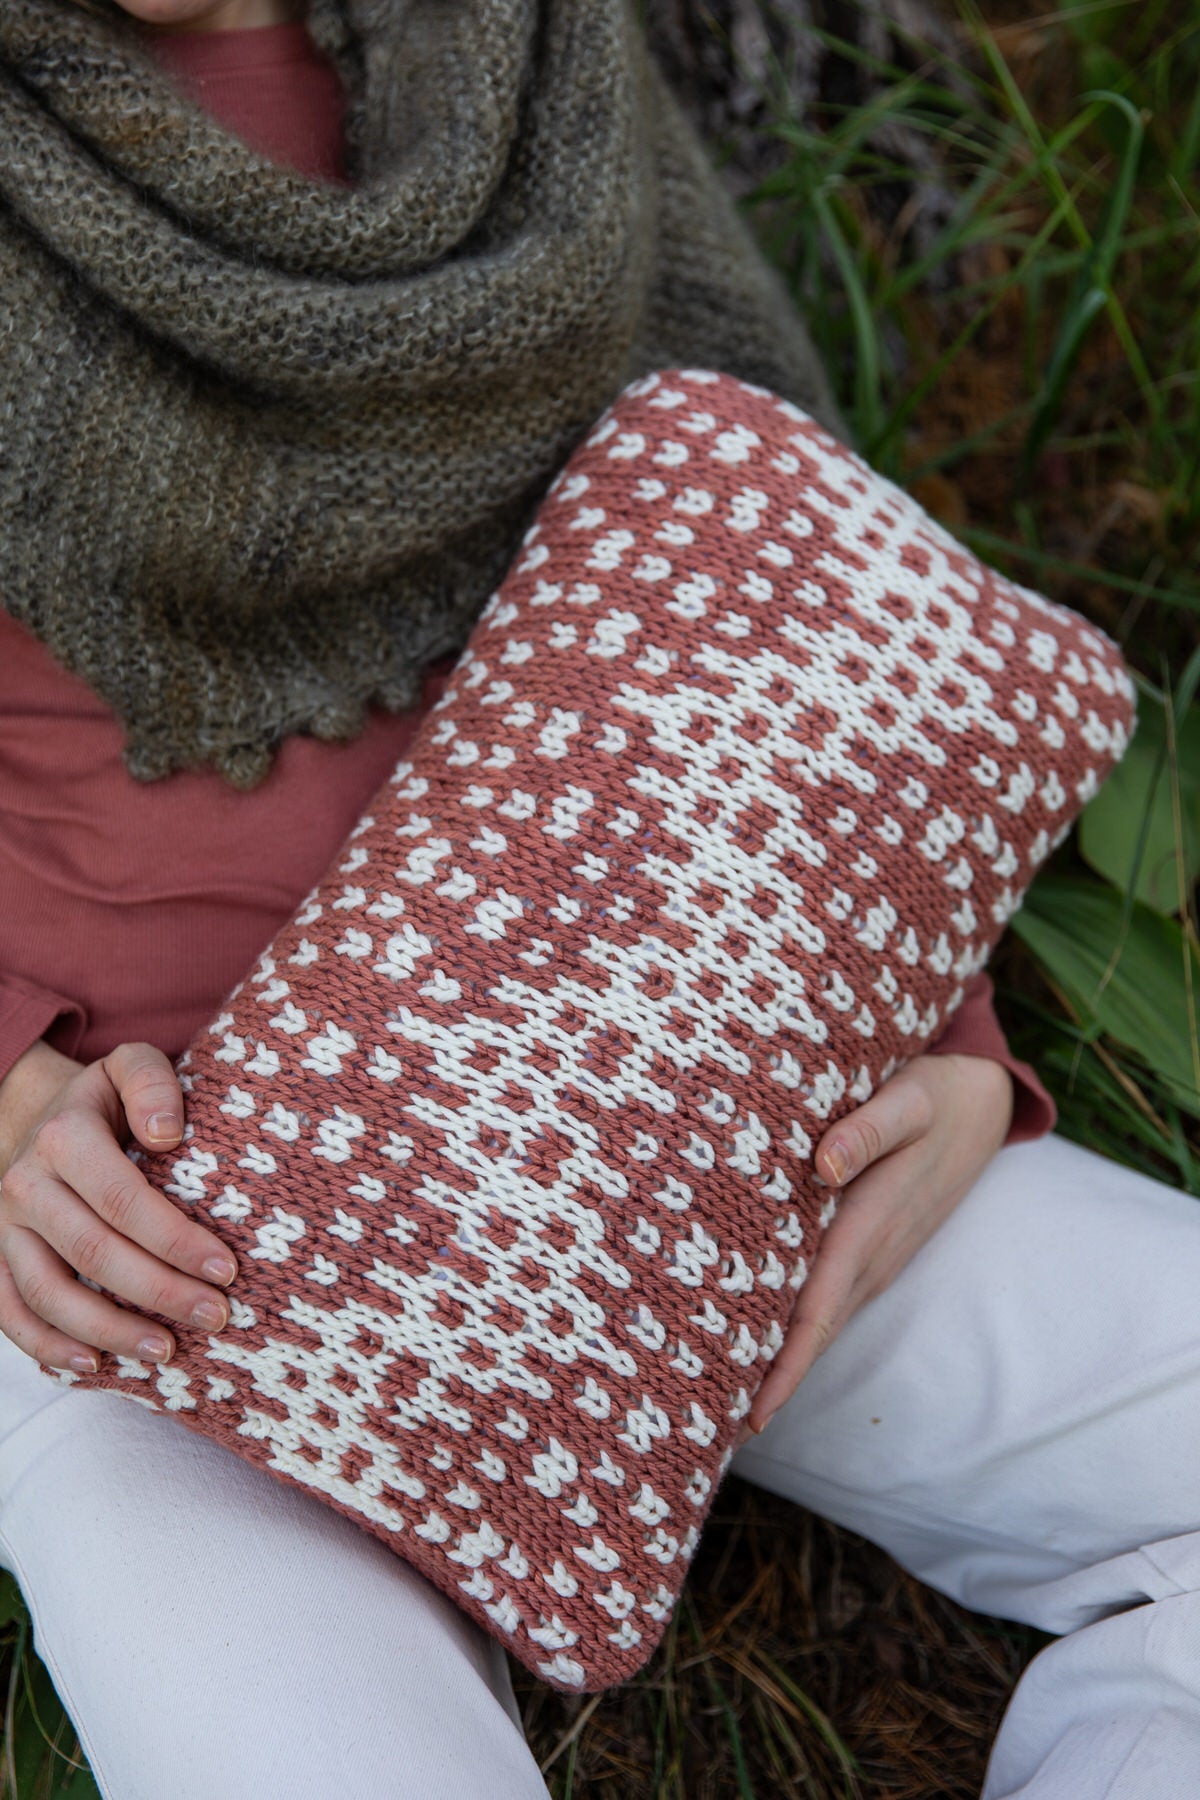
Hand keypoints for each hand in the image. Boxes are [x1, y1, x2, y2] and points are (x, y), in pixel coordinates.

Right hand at [0, 1040, 237, 1373]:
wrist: (41, 1115)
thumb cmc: (109, 1099)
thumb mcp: (133, 1064)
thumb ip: (153, 1083)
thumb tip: (167, 1135)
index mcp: (63, 1138)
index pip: (123, 1200)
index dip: (174, 1239)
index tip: (226, 1269)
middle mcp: (25, 1184)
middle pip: (92, 1252)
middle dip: (158, 1291)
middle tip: (216, 1316)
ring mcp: (5, 1228)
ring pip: (48, 1293)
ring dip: (108, 1330)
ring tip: (168, 1352)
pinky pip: (10, 1312)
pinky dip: (46, 1346)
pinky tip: (94, 1366)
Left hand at [736, 1053, 1013, 1445]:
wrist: (981, 1102)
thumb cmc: (933, 1095)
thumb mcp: (905, 1099)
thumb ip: (865, 1131)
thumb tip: (822, 1167)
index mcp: (869, 1226)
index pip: (818, 1314)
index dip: (784, 1369)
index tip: (750, 1416)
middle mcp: (870, 1255)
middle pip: (811, 1333)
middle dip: (764, 1380)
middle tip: (701, 1416)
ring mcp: (873, 1256)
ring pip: (816, 1320)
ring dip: (773, 1356)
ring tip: (712, 1388)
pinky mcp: (869, 1245)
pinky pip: (824, 1296)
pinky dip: (790, 1323)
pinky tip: (749, 1329)